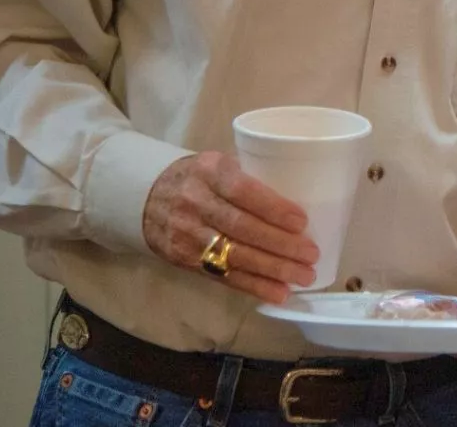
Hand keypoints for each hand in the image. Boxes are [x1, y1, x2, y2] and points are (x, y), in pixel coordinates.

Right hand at [141, 152, 316, 303]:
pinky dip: (253, 286)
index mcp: (208, 171)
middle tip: (311, 254)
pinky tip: (278, 293)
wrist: (145, 196)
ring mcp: (187, 234)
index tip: (302, 222)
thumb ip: (248, 177)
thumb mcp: (216, 163)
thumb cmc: (198, 177)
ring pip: (235, 255)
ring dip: (273, 270)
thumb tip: (301, 196)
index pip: (242, 190)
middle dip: (280, 244)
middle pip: (242, 227)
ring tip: (303, 276)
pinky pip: (223, 276)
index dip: (272, 208)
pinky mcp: (185, 260)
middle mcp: (195, 203)